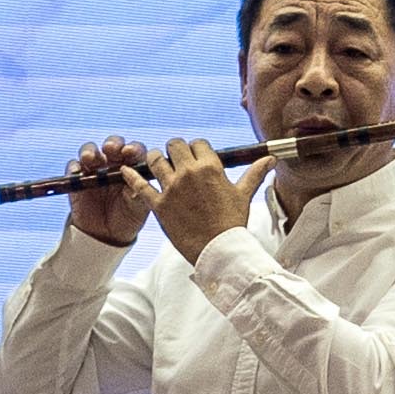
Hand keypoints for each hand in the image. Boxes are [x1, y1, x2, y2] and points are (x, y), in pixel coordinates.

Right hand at [64, 137, 153, 247]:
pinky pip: (73, 167)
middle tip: (110, 148)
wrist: (106, 234)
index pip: (135, 151)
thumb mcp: (140, 207)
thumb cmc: (128, 217)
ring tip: (89, 158)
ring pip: (90, 151)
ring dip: (89, 151)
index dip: (133, 148)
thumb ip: (140, 192)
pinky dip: (74, 167)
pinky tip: (76, 172)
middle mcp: (114, 164)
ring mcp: (94, 170)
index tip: (130, 152)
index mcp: (133, 167)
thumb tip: (138, 180)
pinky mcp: (77, 179)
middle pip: (113, 145)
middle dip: (112, 143)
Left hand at [120, 138, 277, 261]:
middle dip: (174, 150)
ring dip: (154, 159)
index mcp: (210, 167)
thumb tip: (269, 159)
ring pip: (154, 160)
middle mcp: (188, 173)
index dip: (195, 148)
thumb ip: (254, 173)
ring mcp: (171, 188)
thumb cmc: (232, 223)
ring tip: (155, 163)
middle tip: (175, 159)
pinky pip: (139, 186)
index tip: (195, 156)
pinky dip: (130, 177)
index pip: (197, 143)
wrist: (219, 249)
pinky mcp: (158, 205)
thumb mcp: (243, 195)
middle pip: (173, 146)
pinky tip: (124, 170)